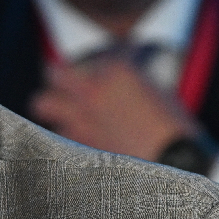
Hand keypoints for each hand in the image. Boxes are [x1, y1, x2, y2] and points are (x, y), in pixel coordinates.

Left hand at [30, 52, 199, 159]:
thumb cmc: (174, 131)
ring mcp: (78, 118)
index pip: (106, 52)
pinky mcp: (74, 145)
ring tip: (62, 109)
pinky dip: (66, 134)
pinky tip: (76, 138)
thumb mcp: (159, 93)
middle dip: (63, 76)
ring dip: (53, 104)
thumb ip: (133, 82)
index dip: (112, 57)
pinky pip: (58, 133)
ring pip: (43, 103)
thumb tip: (122, 84)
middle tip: (71, 82)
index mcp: (117, 71)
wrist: (174, 166)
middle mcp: (91, 91)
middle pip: (57, 73)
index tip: (115, 61)